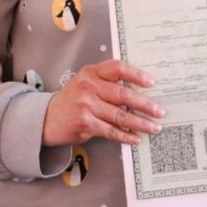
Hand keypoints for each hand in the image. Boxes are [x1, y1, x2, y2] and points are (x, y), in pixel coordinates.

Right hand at [42, 59, 163, 146]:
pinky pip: (111, 130)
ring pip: (120, 115)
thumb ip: (107, 82)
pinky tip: (136, 138)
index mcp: (91, 72)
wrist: (47, 118)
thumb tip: (139, 91)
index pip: (118, 68)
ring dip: (141, 123)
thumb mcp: (86, 82)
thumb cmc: (72, 99)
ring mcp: (86, 105)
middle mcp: (89, 86)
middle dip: (145, 104)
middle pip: (123, 94)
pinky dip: (126, 136)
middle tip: (160, 111)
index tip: (152, 82)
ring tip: (154, 127)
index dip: (137, 74)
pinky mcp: (85, 123)